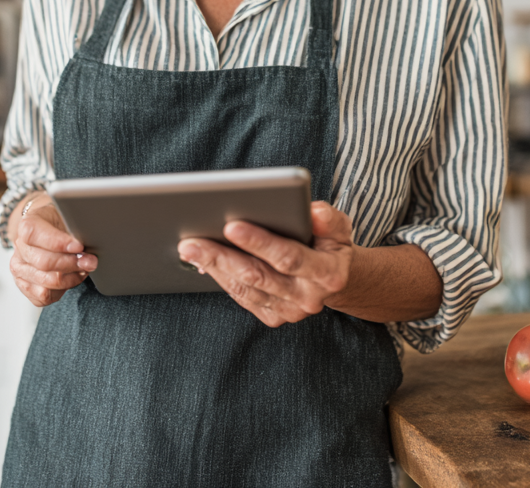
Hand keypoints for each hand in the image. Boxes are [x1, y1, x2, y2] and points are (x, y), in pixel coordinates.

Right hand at [8, 194, 96, 307]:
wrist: (51, 230)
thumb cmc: (61, 222)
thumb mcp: (68, 214)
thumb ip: (74, 224)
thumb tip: (90, 238)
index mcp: (28, 225)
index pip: (34, 234)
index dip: (58, 242)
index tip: (79, 246)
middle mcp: (20, 248)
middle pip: (44, 262)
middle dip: (72, 263)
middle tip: (91, 261)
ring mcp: (20, 269)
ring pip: (45, 283)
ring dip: (70, 279)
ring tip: (84, 270)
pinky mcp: (25, 286)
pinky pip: (44, 297)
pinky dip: (62, 290)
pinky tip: (71, 278)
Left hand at [177, 201, 352, 327]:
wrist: (337, 278)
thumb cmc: (330, 242)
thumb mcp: (339, 226)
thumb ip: (328, 219)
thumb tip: (313, 212)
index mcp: (327, 273)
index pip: (288, 257)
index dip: (259, 242)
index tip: (231, 225)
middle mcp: (308, 297)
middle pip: (259, 276)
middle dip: (222, 256)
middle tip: (192, 241)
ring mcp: (290, 311)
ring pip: (246, 289)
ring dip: (215, 268)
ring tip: (190, 248)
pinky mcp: (275, 316)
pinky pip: (243, 298)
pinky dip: (222, 279)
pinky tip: (204, 262)